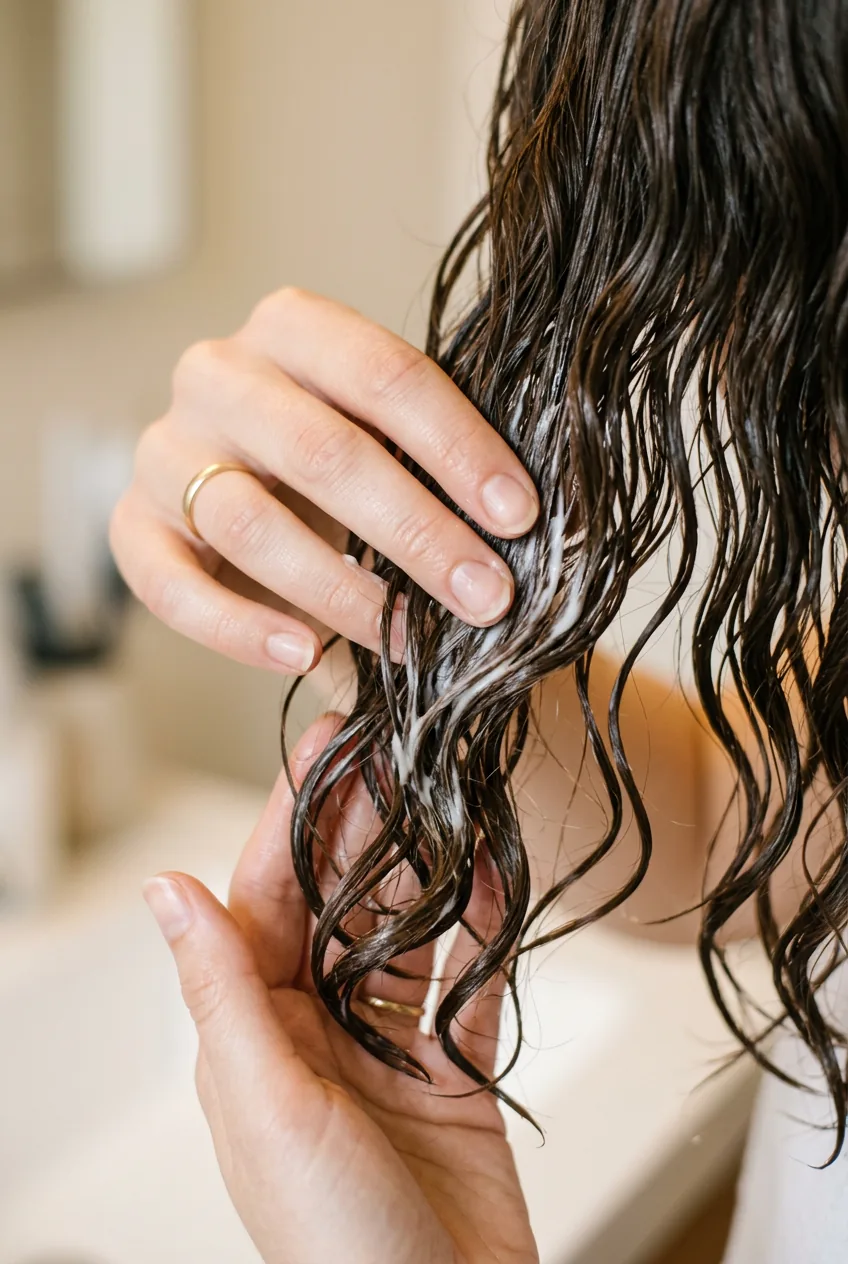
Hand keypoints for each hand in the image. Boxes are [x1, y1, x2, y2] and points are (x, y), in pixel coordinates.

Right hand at [111, 289, 538, 675]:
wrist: (247, 486)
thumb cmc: (339, 459)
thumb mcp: (386, 433)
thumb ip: (436, 454)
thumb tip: (533, 521)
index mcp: (293, 328)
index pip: (384, 374)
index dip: (458, 447)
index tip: (519, 517)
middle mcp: (218, 375)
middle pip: (321, 450)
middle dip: (416, 531)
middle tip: (485, 596)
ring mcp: (166, 449)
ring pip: (249, 521)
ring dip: (341, 591)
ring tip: (408, 639)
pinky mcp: (132, 526)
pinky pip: (171, 585)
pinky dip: (240, 628)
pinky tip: (303, 655)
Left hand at [141, 714, 537, 1263]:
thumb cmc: (334, 1243)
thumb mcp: (268, 1104)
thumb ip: (224, 991)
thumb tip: (164, 887)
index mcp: (255, 1031)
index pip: (267, 898)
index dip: (295, 818)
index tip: (324, 746)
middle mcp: (317, 1027)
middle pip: (341, 902)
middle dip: (368, 828)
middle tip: (401, 751)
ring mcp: (388, 1044)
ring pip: (407, 929)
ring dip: (429, 867)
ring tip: (451, 795)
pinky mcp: (452, 1067)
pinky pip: (468, 977)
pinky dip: (485, 928)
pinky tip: (498, 878)